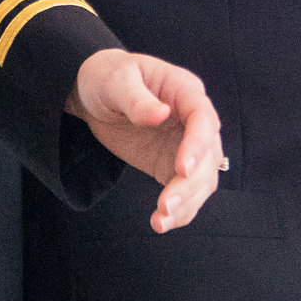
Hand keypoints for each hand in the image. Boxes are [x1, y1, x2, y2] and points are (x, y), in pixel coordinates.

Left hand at [74, 48, 224, 230]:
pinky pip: (185, 191)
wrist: (93, 94)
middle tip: (166, 205)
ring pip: (202, 179)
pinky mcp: (171, 165)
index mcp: (185, 91)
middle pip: (207, 156)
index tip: (182, 169)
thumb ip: (137, 99)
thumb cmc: (107, 76)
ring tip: (161, 220)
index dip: (197, 146)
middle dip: (190, 184)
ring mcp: (185, 145)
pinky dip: (179, 210)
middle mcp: (193, 120)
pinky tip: (161, 223)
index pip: (203, 119)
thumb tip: (160, 114)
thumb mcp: (116, 80)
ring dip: (187, 202)